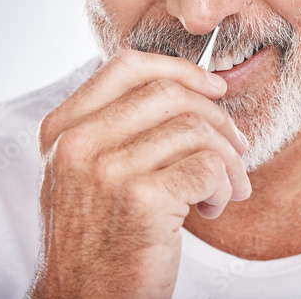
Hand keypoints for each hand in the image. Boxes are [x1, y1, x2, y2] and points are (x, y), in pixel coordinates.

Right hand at [28, 49, 250, 298]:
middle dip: (217, 117)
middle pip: (170, 94)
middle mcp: (79, 143)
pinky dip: (225, 186)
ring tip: (225, 186)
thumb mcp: (90, 169)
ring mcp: (107, 170)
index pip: (128, 66)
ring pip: (196, 129)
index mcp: (65, 127)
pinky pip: (209, 167)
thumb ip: (124, 125)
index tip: (213, 87)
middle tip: (235, 145)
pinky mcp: (142, 201)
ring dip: (227, 159)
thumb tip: (195, 91)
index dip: (180, 69)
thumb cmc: (98, 234)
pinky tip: (212, 207)